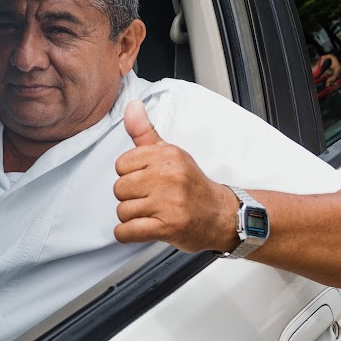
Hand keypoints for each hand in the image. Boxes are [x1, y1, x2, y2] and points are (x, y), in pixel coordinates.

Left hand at [113, 100, 236, 252]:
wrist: (222, 216)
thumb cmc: (191, 185)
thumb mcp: (170, 154)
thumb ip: (144, 132)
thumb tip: (131, 106)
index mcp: (167, 155)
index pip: (121, 165)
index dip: (130, 175)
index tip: (148, 180)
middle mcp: (169, 176)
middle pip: (119, 189)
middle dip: (131, 198)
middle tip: (152, 199)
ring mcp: (169, 202)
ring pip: (122, 211)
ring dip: (133, 217)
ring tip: (153, 213)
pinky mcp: (168, 227)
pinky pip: (127, 231)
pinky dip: (127, 234)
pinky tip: (142, 228)